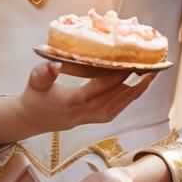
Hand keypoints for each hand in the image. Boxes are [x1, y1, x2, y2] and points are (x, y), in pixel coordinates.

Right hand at [15, 60, 158, 137]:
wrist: (31, 119)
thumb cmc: (34, 97)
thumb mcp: (34, 81)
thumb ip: (44, 73)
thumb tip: (55, 64)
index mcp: (73, 102)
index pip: (100, 88)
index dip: (117, 75)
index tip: (130, 62)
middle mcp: (85, 113)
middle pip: (115, 99)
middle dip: (134, 84)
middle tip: (150, 68)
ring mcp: (90, 119)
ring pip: (118, 107)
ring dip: (135, 93)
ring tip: (149, 78)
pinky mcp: (92, 119)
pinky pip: (115, 111)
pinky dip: (127, 100)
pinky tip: (135, 89)